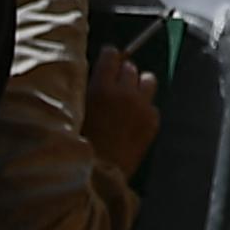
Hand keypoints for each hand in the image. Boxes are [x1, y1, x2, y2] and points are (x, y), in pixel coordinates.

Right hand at [87, 46, 163, 175]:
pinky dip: (145, 109)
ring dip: (139, 86)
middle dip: (123, 74)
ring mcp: (143, 106)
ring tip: (129, 99)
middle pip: (131, 67)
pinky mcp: (153, 121)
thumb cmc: (80, 144)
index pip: (112, 55)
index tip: (108, 61)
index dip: (109, 58)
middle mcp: (126, 92)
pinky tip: (134, 122)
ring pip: (148, 80)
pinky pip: (153, 105)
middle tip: (115, 87)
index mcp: (102, 87)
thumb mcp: (75, 110)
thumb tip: (97, 77)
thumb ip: (88, 89)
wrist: (99, 174)